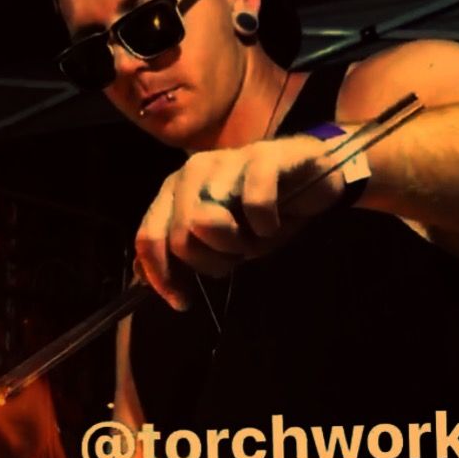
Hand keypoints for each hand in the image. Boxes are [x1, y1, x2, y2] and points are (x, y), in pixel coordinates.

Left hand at [134, 135, 344, 309]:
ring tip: (256, 238)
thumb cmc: (265, 212)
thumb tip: (142, 275)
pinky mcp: (264, 156)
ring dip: (238, 244)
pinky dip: (267, 226)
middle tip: (237, 256)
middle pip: (180, 236)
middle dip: (211, 261)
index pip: (148, 236)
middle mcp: (193, 170)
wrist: (316, 177)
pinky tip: (276, 224)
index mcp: (175, 190)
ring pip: (208, 221)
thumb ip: (185, 254)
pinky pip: (254, 204)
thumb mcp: (223, 243)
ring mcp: (228, 158)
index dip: (161, 275)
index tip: (183, 302)